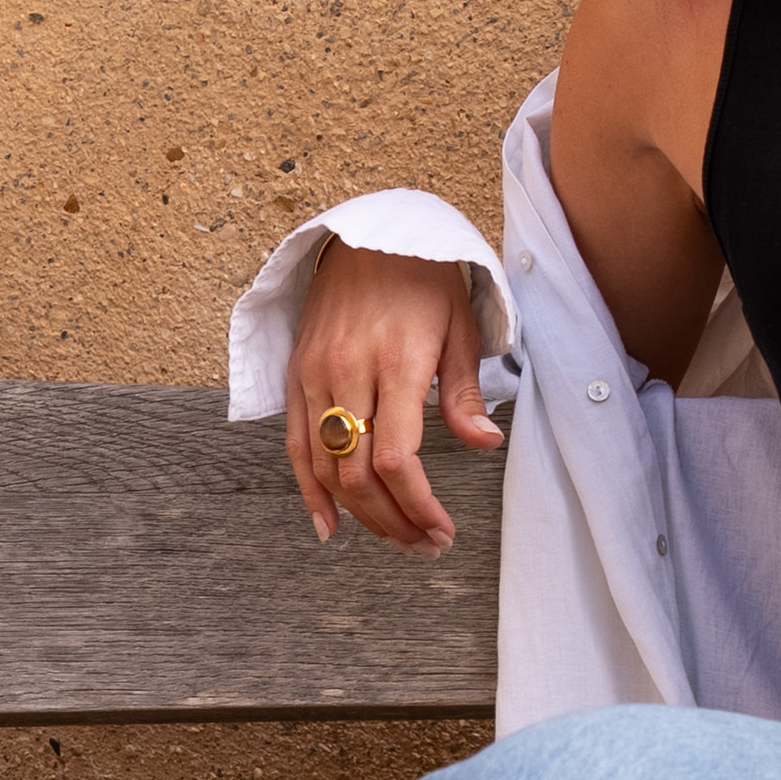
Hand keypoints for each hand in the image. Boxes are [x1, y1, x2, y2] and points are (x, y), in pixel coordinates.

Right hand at [286, 241, 502, 552]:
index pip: (396, 459)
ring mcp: (315, 374)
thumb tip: (485, 444)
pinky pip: (295, 443)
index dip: (418, 506)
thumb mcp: (460, 328)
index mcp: (396, 363)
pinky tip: (329, 524)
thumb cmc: (423, 280)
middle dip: (393, 521)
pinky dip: (309, 490)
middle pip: (358, 474)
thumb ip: (465, 392)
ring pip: (325, 466)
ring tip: (394, 539)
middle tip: (423, 544)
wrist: (368, 234)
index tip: (441, 529)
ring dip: (360, 515)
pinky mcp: (296, 374)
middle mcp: (348, 371)